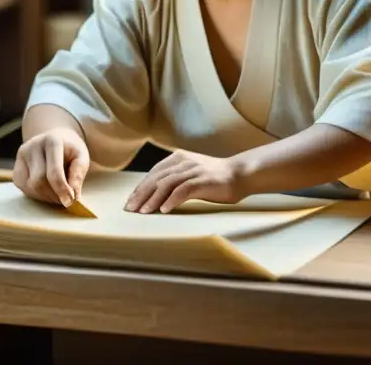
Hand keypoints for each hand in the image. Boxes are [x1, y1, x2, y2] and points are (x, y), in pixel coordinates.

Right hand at [13, 127, 89, 207]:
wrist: (56, 138)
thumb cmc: (71, 149)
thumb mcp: (81, 157)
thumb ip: (78, 174)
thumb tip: (73, 196)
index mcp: (52, 141)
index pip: (54, 171)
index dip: (61, 189)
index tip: (70, 202)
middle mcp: (33, 146)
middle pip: (39, 181)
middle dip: (53, 195)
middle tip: (66, 200)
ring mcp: (22, 156)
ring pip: (30, 186)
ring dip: (46, 197)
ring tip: (58, 195)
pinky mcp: (16, 167)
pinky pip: (24, 188)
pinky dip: (36, 195)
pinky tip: (47, 191)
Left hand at [125, 150, 245, 213]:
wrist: (239, 174)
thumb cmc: (214, 178)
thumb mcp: (190, 173)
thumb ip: (175, 179)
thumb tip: (154, 194)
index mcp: (178, 158)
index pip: (153, 173)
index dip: (140, 187)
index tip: (130, 201)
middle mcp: (183, 162)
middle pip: (156, 178)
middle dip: (141, 194)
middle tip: (130, 209)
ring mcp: (193, 170)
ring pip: (166, 184)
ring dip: (153, 199)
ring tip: (144, 212)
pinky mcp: (203, 180)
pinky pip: (183, 190)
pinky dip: (171, 200)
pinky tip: (164, 210)